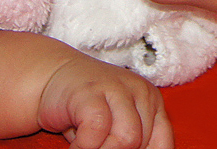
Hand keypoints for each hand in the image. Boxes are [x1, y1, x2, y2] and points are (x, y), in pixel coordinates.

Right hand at [38, 54, 173, 148]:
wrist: (53, 76)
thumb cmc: (87, 109)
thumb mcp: (118, 126)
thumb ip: (131, 141)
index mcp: (152, 102)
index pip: (163, 143)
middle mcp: (141, 92)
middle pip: (141, 144)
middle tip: (97, 147)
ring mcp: (117, 88)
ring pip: (126, 139)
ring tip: (87, 146)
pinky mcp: (91, 92)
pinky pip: (97, 131)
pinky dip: (83, 146)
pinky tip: (75, 144)